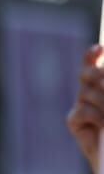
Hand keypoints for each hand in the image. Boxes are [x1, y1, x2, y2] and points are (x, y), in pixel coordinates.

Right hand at [66, 44, 103, 170]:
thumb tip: (100, 64)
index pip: (94, 61)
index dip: (93, 54)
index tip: (98, 48)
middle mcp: (92, 90)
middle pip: (87, 72)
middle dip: (96, 73)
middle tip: (103, 80)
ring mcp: (82, 104)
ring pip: (86, 92)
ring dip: (103, 101)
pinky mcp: (73, 121)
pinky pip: (82, 110)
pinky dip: (95, 116)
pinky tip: (103, 124)